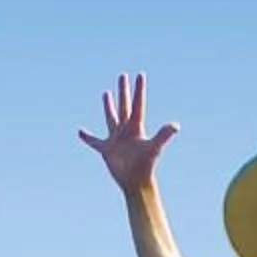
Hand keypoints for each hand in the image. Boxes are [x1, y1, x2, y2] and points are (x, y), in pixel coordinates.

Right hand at [77, 74, 175, 192]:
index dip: (139, 90)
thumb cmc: (146, 165)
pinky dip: (88, 137)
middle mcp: (126, 129)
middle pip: (124, 105)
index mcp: (136, 127)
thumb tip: (176, 125)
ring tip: (106, 93)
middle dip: (124, 91)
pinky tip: (80, 131)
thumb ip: (163, 135)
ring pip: (111, 117)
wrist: (136, 182)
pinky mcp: (107, 149)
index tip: (140, 75)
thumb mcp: (154, 148)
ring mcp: (116, 138)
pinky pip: (95, 141)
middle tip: (123, 75)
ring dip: (109, 106)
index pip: (137, 103)